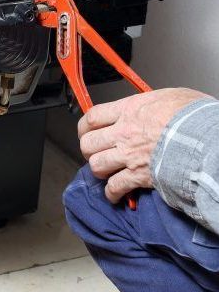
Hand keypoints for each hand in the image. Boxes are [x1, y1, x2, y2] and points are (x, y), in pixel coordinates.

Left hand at [78, 88, 210, 202]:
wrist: (207, 139)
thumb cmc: (194, 116)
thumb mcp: (170, 96)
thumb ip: (152, 102)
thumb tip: (151, 105)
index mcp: (129, 110)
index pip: (92, 117)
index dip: (85, 127)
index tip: (86, 131)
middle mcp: (123, 133)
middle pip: (88, 143)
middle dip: (89, 150)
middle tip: (96, 153)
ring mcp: (129, 155)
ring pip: (96, 165)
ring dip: (99, 170)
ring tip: (105, 171)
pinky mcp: (138, 176)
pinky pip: (115, 187)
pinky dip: (112, 193)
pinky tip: (115, 194)